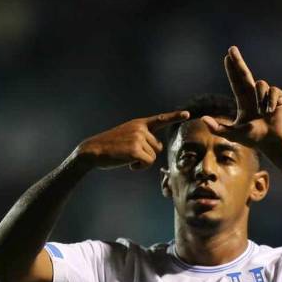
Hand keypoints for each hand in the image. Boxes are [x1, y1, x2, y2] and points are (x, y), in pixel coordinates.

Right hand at [74, 110, 189, 170]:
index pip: (160, 119)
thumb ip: (142, 137)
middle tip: (129, 153)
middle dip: (147, 154)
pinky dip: (139, 167)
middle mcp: (141, 129)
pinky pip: (147, 163)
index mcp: (139, 124)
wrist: (92, 150)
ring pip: (153, 157)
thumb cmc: (110, 147)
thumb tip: (158, 147)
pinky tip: (128, 164)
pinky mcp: (135, 150)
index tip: (188, 114)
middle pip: (157, 147)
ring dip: (142, 161)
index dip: (175, 116)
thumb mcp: (127, 135)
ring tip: (126, 157)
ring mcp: (138, 138)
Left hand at [203, 46, 281, 151]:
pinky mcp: (279, 96)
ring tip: (263, 113)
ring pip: (259, 84)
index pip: (236, 82)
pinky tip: (271, 111)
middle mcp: (255, 95)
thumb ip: (218, 129)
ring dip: (260, 99)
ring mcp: (267, 95)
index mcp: (244, 102)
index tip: (227, 57)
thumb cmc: (255, 139)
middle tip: (232, 48)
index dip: (232, 70)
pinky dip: (269, 101)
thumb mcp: (234, 135)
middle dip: (238, 61)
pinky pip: (271, 90)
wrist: (274, 143)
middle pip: (245, 74)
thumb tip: (203, 119)